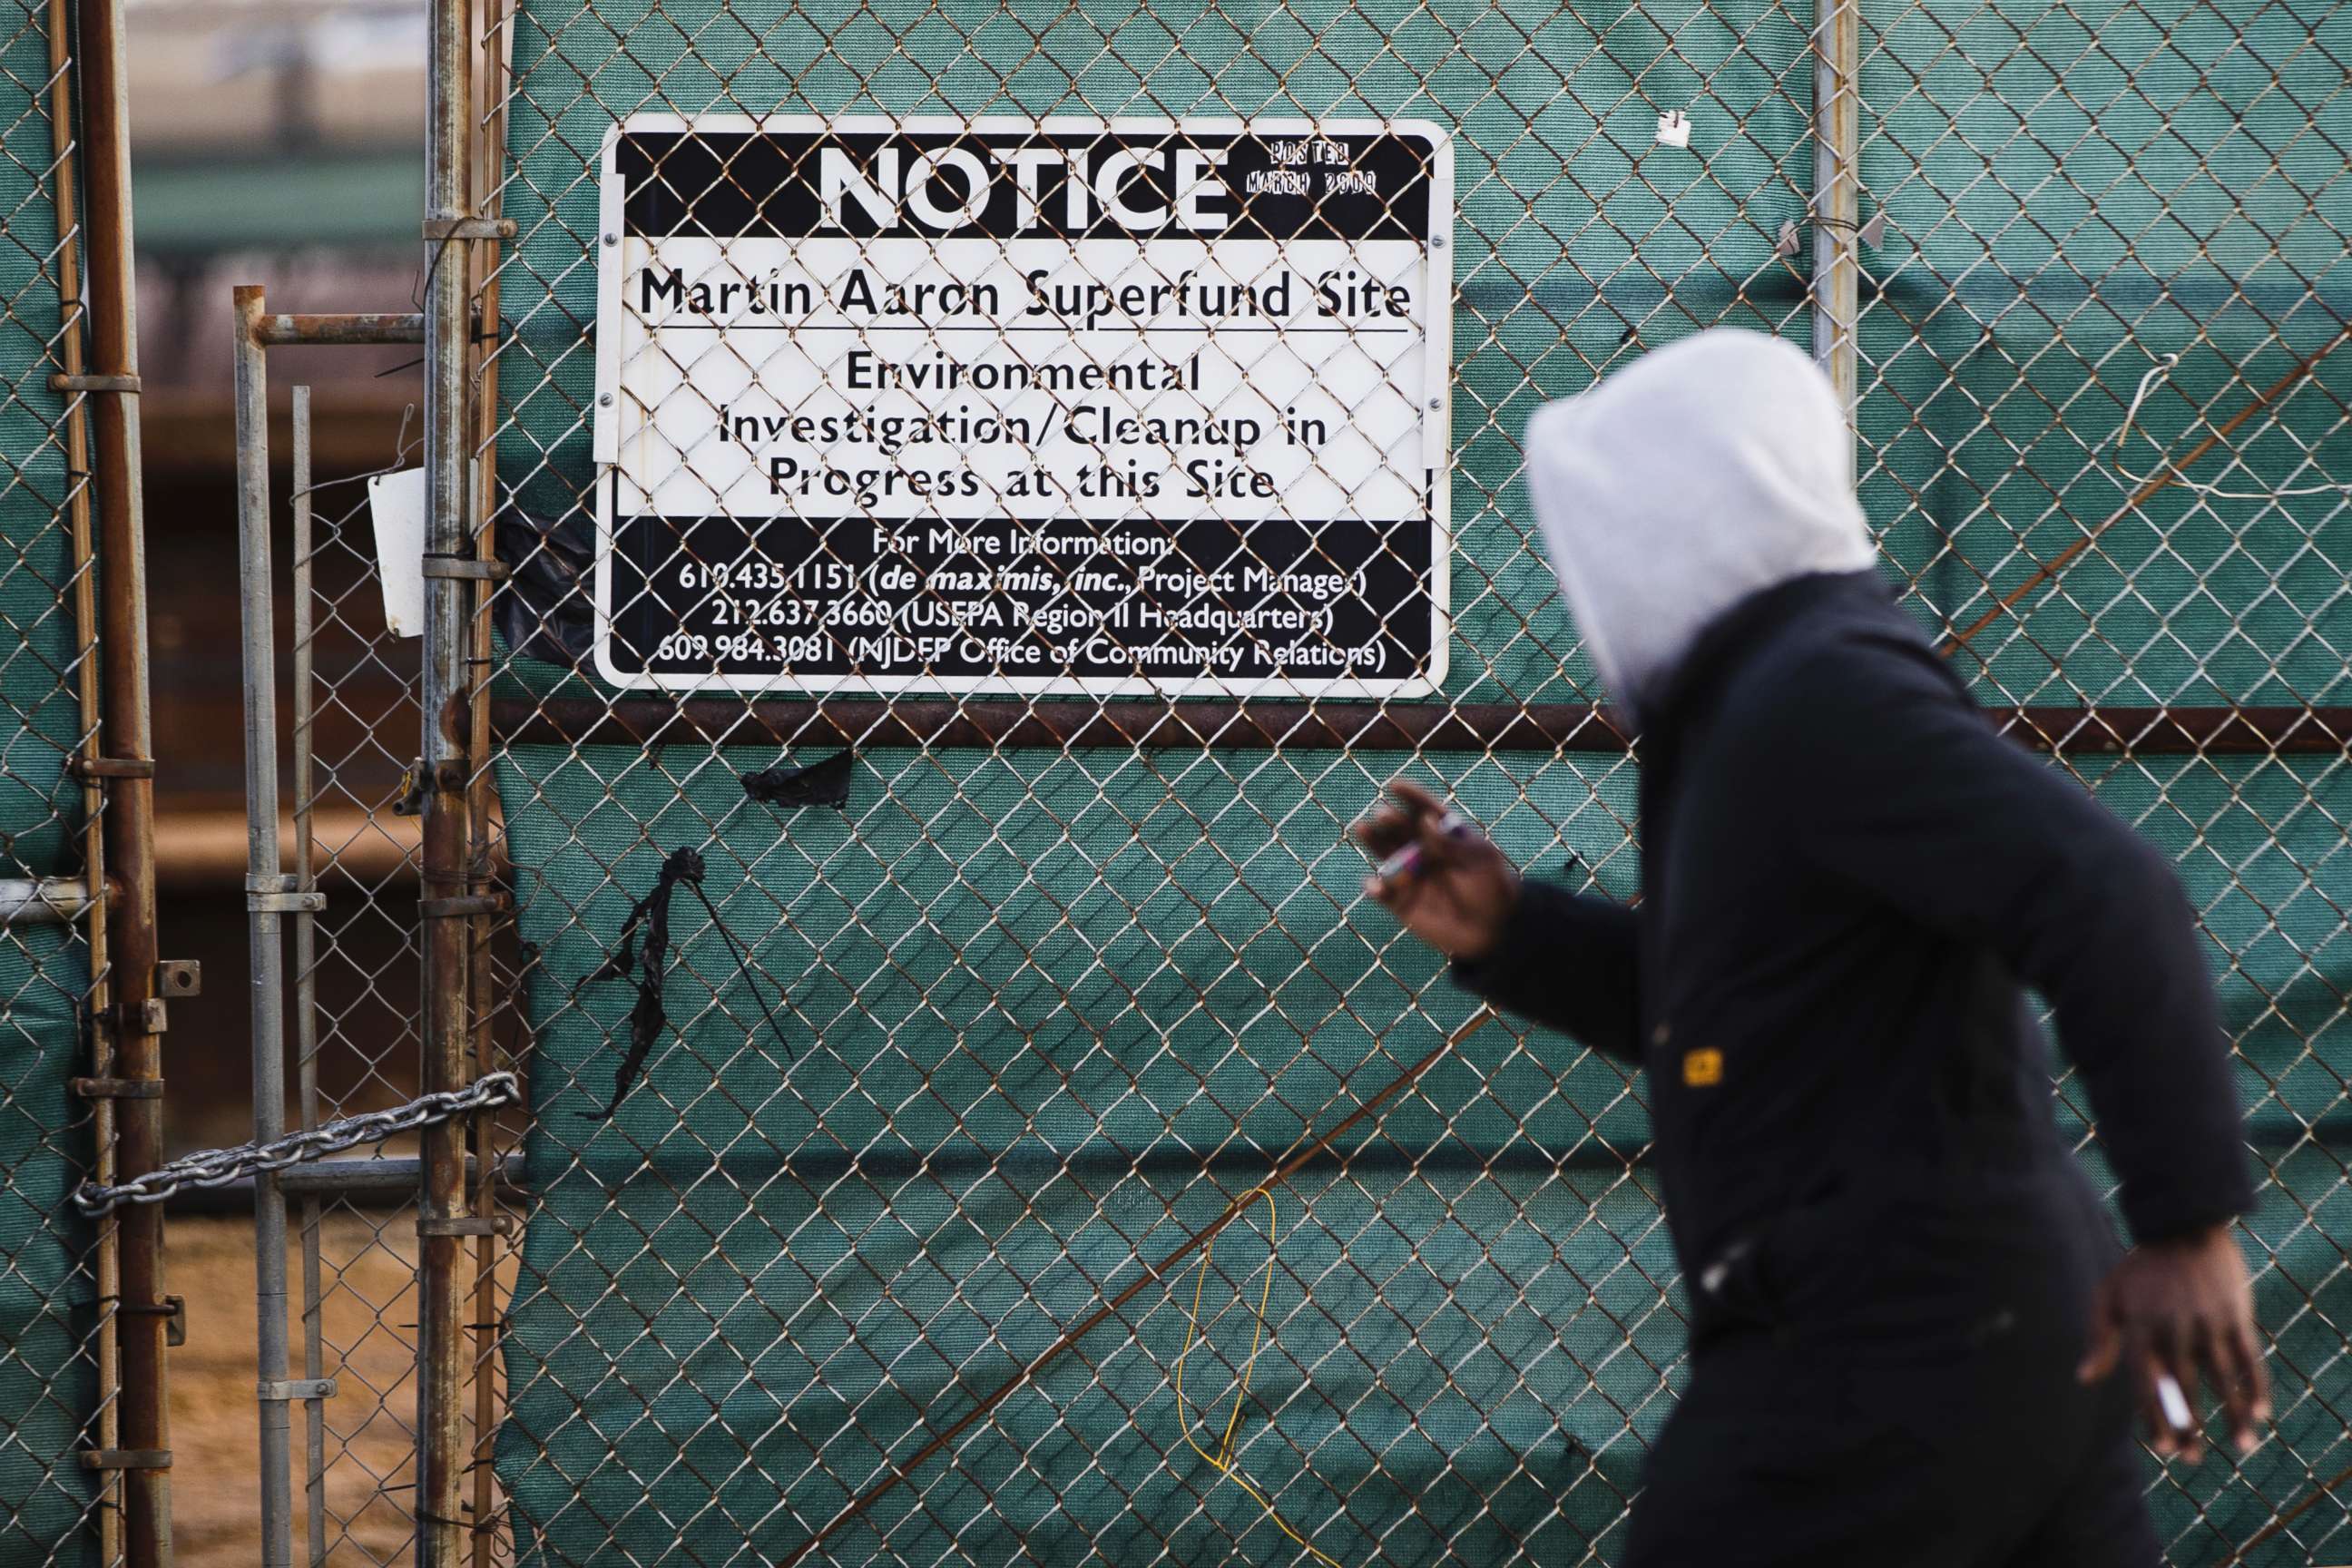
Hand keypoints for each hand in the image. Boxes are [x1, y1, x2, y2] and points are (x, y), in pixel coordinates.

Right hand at [1352, 779, 1520, 961]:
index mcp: (1444, 834)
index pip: (1424, 810)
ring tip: (1362, 828)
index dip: (1410, 797)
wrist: (1496, 930)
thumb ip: (1452, 842)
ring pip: (1386, 854)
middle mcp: (1423, 850)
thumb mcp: (1480, 860)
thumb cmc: (1493, 888)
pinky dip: (1375, 888)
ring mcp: (1411, 875)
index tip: (1395, 785)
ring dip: (1373, 841)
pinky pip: (1384, 893)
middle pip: (1400, 829)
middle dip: (1390, 819)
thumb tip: (1425, 818)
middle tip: (1383, 814)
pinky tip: (1373, 884)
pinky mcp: (1403, 902)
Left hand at [2077, 1222, 2268, 1461]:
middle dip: (2190, 1427)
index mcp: (2140, 1325)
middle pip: (2183, 1387)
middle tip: (2193, 1459)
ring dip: (2233, 1415)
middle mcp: (2174, 1327)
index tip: (2162, 1448)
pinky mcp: (2235, 1315)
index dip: (2154, 1417)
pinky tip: (2260, 1413)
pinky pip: (2249, 1357)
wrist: (2183, 1226)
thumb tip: (2084, 1379)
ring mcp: (2208, 1321)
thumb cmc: (2141, 1267)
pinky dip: (2256, 1386)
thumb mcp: (2110, 1295)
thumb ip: (2101, 1339)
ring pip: (2222, 1378)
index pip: (2145, 1382)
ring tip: (2240, 1447)